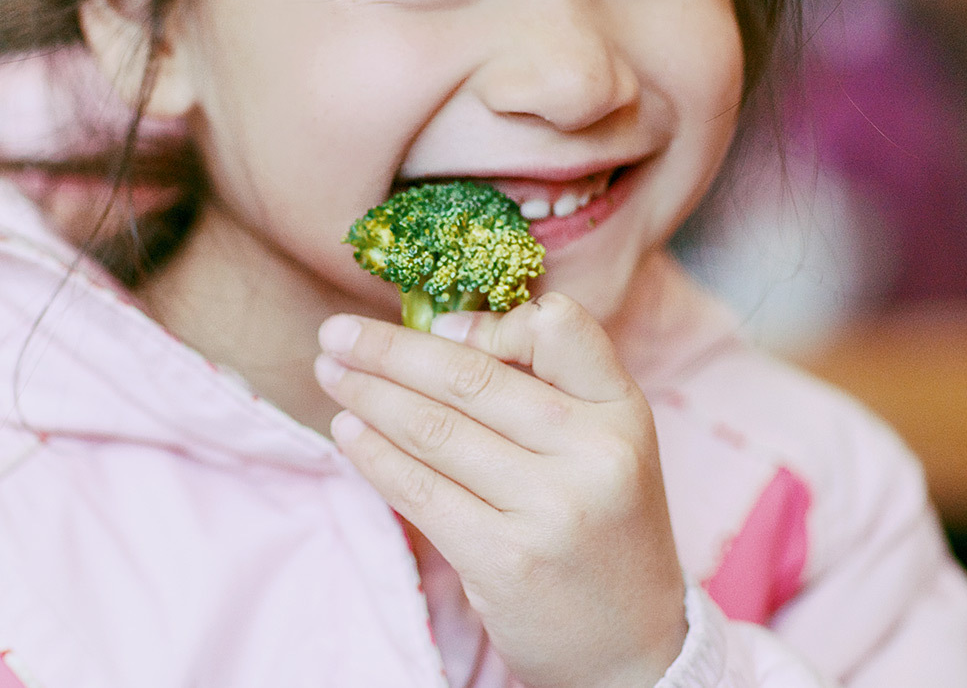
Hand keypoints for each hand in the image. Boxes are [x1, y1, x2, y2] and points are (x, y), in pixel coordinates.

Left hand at [314, 292, 686, 687]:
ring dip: (369, 396)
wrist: (634, 644)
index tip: (435, 326)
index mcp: (621, 409)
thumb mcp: (603, 440)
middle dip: (389, 351)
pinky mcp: (505, 559)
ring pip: (435, 430)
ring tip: (331, 376)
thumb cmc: (601, 520)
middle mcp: (593, 452)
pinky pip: (420, 490)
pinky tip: (348, 432)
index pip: (559, 328)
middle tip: (336, 334)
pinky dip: (374, 455)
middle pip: (470, 378)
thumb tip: (439, 332)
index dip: (489, 322)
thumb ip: (543, 382)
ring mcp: (550, 508)